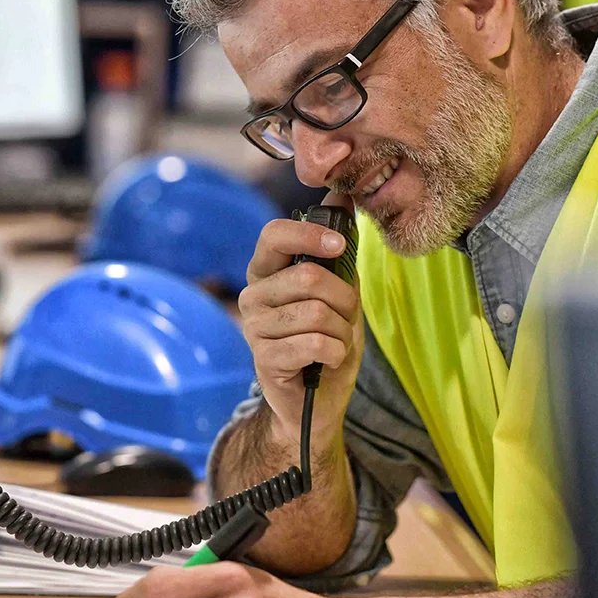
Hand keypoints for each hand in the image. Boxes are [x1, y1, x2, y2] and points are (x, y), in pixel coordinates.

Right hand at [239, 199, 363, 449]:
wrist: (318, 402)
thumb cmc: (327, 343)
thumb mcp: (340, 293)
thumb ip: (338, 252)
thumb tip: (341, 195)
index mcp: (267, 273)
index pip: (274, 235)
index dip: (309, 235)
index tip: (339, 246)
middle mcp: (253, 296)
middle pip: (308, 277)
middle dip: (344, 299)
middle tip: (343, 319)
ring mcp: (254, 328)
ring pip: (317, 313)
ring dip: (341, 332)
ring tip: (333, 344)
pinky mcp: (264, 358)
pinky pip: (315, 343)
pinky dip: (335, 353)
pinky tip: (325, 361)